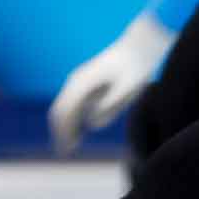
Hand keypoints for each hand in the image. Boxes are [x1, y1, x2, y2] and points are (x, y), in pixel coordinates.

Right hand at [47, 14, 175, 155]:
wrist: (140, 45)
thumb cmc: (137, 67)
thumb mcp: (130, 87)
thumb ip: (111, 105)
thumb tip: (92, 123)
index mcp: (83, 82)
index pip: (64, 111)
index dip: (63, 132)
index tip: (67, 150)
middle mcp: (76, 80)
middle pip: (59, 110)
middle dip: (60, 132)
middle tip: (65, 153)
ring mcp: (78, 80)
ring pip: (63, 107)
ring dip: (65, 126)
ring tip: (72, 146)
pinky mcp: (84, 82)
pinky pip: (72, 103)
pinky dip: (71, 119)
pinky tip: (79, 132)